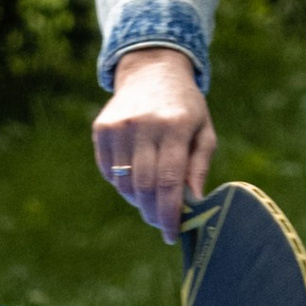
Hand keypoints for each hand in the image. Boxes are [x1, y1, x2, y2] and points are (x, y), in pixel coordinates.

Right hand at [93, 48, 215, 241]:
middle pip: (145, 187)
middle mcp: (144, 124)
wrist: (152, 70)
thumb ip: (198, 167)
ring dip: (138, 200)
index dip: (170, 213)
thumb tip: (195, 204)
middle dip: (153, 213)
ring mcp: (119, 125)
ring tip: (151, 198)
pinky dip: (122, 184)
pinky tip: (136, 177)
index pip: (170, 181)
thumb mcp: (203, 131)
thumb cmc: (185, 107)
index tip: (173, 235)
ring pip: (124, 183)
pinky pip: (109, 171)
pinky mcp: (102, 128)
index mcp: (175, 125)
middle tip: (162, 223)